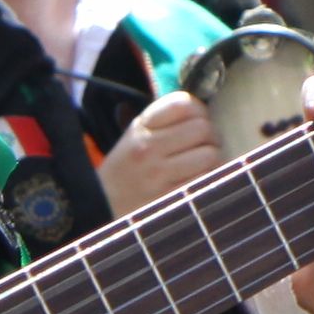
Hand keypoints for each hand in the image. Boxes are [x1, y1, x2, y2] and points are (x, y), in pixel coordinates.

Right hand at [97, 88, 226, 217]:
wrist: (101, 209)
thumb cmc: (124, 172)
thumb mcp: (134, 137)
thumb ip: (165, 122)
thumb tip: (205, 115)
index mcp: (140, 127)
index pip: (182, 104)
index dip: (199, 111)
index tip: (197, 121)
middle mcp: (148, 147)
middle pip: (202, 128)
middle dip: (210, 137)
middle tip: (205, 146)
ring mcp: (158, 174)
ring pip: (210, 154)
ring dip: (213, 159)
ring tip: (203, 165)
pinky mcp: (169, 198)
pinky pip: (205, 179)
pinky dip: (209, 178)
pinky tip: (198, 181)